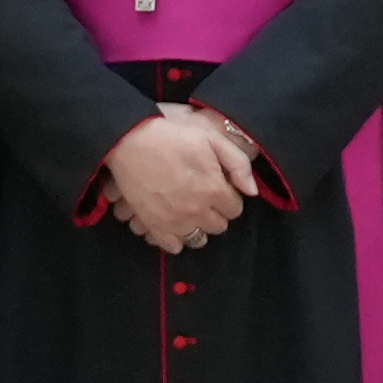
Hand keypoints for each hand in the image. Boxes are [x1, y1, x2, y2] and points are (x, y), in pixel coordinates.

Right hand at [99, 106, 265, 253]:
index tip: (219, 188)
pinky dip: (176, 239)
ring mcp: (175, 221)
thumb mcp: (211, 139)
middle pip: (218, 226)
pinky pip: (173, 246)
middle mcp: (198, 211)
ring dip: (198, 227)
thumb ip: (238, 164)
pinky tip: (174, 224)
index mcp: (214, 190)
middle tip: (204, 198)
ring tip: (190, 212)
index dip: (229, 198)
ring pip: (198, 239)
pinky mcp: (154, 225)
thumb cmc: (172, 136)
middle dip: (216, 213)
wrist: (130, 140)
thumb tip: (252, 191)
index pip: (235, 209)